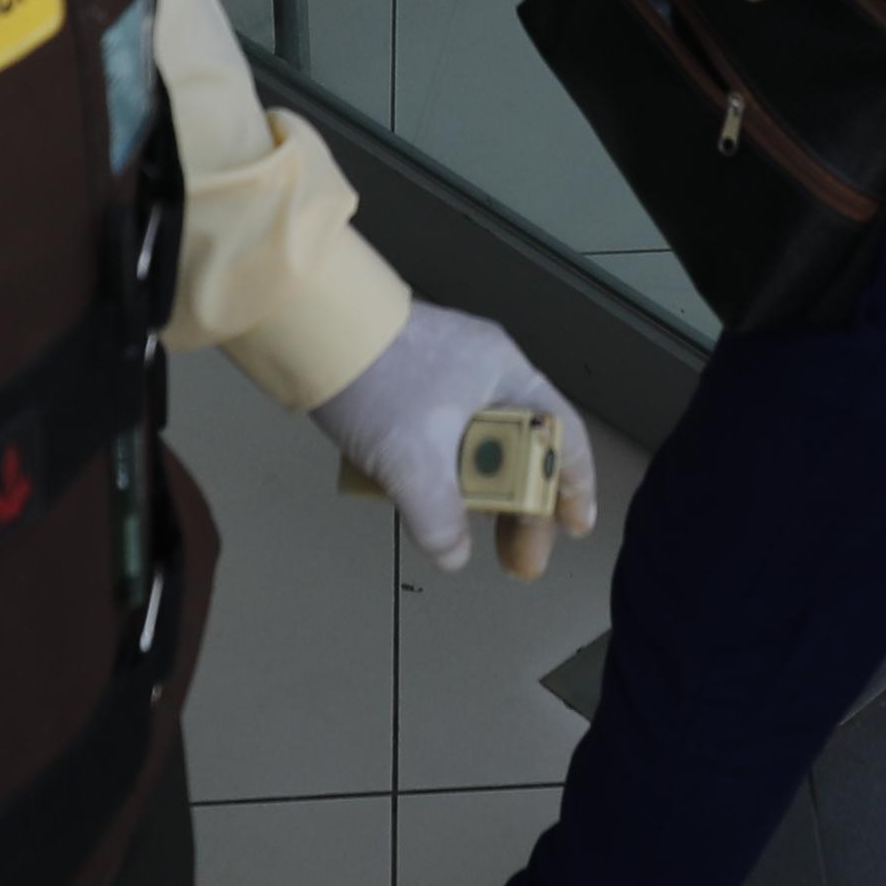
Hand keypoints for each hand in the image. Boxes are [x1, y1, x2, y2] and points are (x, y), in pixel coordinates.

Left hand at [307, 301, 603, 579]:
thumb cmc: (376, 381)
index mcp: (507, 376)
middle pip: (525, 447)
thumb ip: (438, 517)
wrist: (311, 328)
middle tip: (519, 558)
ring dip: (483, 493)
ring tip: (477, 536)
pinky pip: (447, 433)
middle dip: (524, 507)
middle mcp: (488, 370)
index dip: (573, 485)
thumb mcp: (412, 460)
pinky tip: (433, 500)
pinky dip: (448, 470)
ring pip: (484, 443)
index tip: (573, 528)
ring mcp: (450, 371)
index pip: (562, 435)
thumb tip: (453, 556)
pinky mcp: (414, 377)